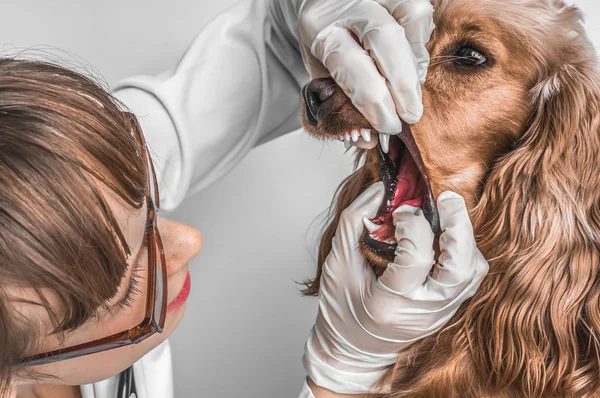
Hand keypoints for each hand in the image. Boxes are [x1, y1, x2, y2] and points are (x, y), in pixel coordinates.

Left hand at [297, 0, 434, 132]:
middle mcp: (346, 7)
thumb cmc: (325, 48)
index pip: (351, 68)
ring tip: (413, 89)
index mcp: (320, 32)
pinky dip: (421, 39)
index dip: (374, 102)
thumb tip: (367, 140)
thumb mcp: (322, 80)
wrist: (321, 9)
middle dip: (402, 83)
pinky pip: (418, 9)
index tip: (389, 126)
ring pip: (407, 17)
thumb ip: (342, 110)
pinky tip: (414, 62)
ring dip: (416, 61)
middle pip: (383, 38)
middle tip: (410, 115)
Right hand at [303, 183, 488, 393]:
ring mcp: (440, 313)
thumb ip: (355, 223)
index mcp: (391, 302)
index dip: (411, 224)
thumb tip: (380, 190)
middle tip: (447, 199)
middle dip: (460, 226)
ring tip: (446, 218)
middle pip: (461, 267)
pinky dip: (464, 252)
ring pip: (473, 272)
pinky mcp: (448, 311)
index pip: (416, 257)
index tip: (398, 210)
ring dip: (465, 239)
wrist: (353, 352)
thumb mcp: (336, 264)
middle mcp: (423, 311)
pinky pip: (471, 278)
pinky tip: (445, 239)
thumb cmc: (340, 309)